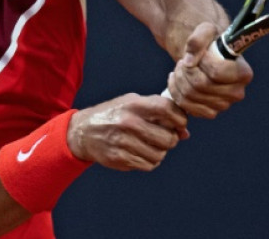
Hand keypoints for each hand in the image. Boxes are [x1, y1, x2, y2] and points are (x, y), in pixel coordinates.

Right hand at [68, 93, 188, 170]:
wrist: (84, 131)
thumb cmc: (115, 114)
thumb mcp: (134, 103)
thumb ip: (160, 113)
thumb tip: (185, 133)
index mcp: (134, 104)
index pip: (168, 109)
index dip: (180, 118)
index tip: (180, 124)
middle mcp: (128, 122)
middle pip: (167, 137)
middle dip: (172, 139)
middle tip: (165, 137)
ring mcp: (123, 142)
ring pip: (160, 154)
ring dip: (161, 152)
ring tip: (152, 145)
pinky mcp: (119, 158)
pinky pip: (148, 165)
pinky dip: (150, 161)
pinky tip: (143, 153)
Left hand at [166, 22, 253, 118]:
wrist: (208, 57)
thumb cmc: (211, 43)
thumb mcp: (206, 30)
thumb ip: (198, 38)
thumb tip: (189, 61)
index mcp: (243, 73)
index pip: (216, 72)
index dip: (201, 61)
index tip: (199, 53)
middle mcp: (237, 93)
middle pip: (201, 85)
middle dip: (186, 70)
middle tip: (184, 60)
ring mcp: (223, 105)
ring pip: (190, 95)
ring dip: (179, 79)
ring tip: (180, 67)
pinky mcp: (209, 112)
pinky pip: (186, 106)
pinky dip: (176, 91)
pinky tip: (177, 79)